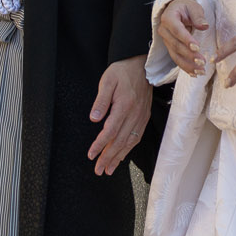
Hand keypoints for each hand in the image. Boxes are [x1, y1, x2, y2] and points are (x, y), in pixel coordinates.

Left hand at [87, 56, 152, 174]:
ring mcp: (141, 117)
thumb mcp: (107, 81)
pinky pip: (137, 138)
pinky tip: (121, 157)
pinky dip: (128, 150)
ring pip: (129, 143)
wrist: (142, 65)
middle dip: (108, 157)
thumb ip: (101, 101)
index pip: (110, 131)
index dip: (100, 145)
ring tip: (108, 169)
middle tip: (98, 170)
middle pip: (120, 141)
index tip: (91, 154)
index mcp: (124, 106)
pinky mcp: (144, 117)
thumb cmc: (123, 71)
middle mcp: (134, 114)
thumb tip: (94, 119)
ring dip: (118, 158)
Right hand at [157, 0, 210, 75]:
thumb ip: (198, 16)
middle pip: (175, 45)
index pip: (177, 30)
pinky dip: (185, 67)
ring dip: (188, 65)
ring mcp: (165, 40)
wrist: (176, 9)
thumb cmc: (186, 7)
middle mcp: (164, 30)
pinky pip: (176, 59)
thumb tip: (204, 26)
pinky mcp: (169, 48)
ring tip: (200, 71)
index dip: (186, 39)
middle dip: (189, 55)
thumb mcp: (193, 6)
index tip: (197, 48)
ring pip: (175, 55)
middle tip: (202, 62)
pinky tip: (194, 74)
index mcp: (168, 18)